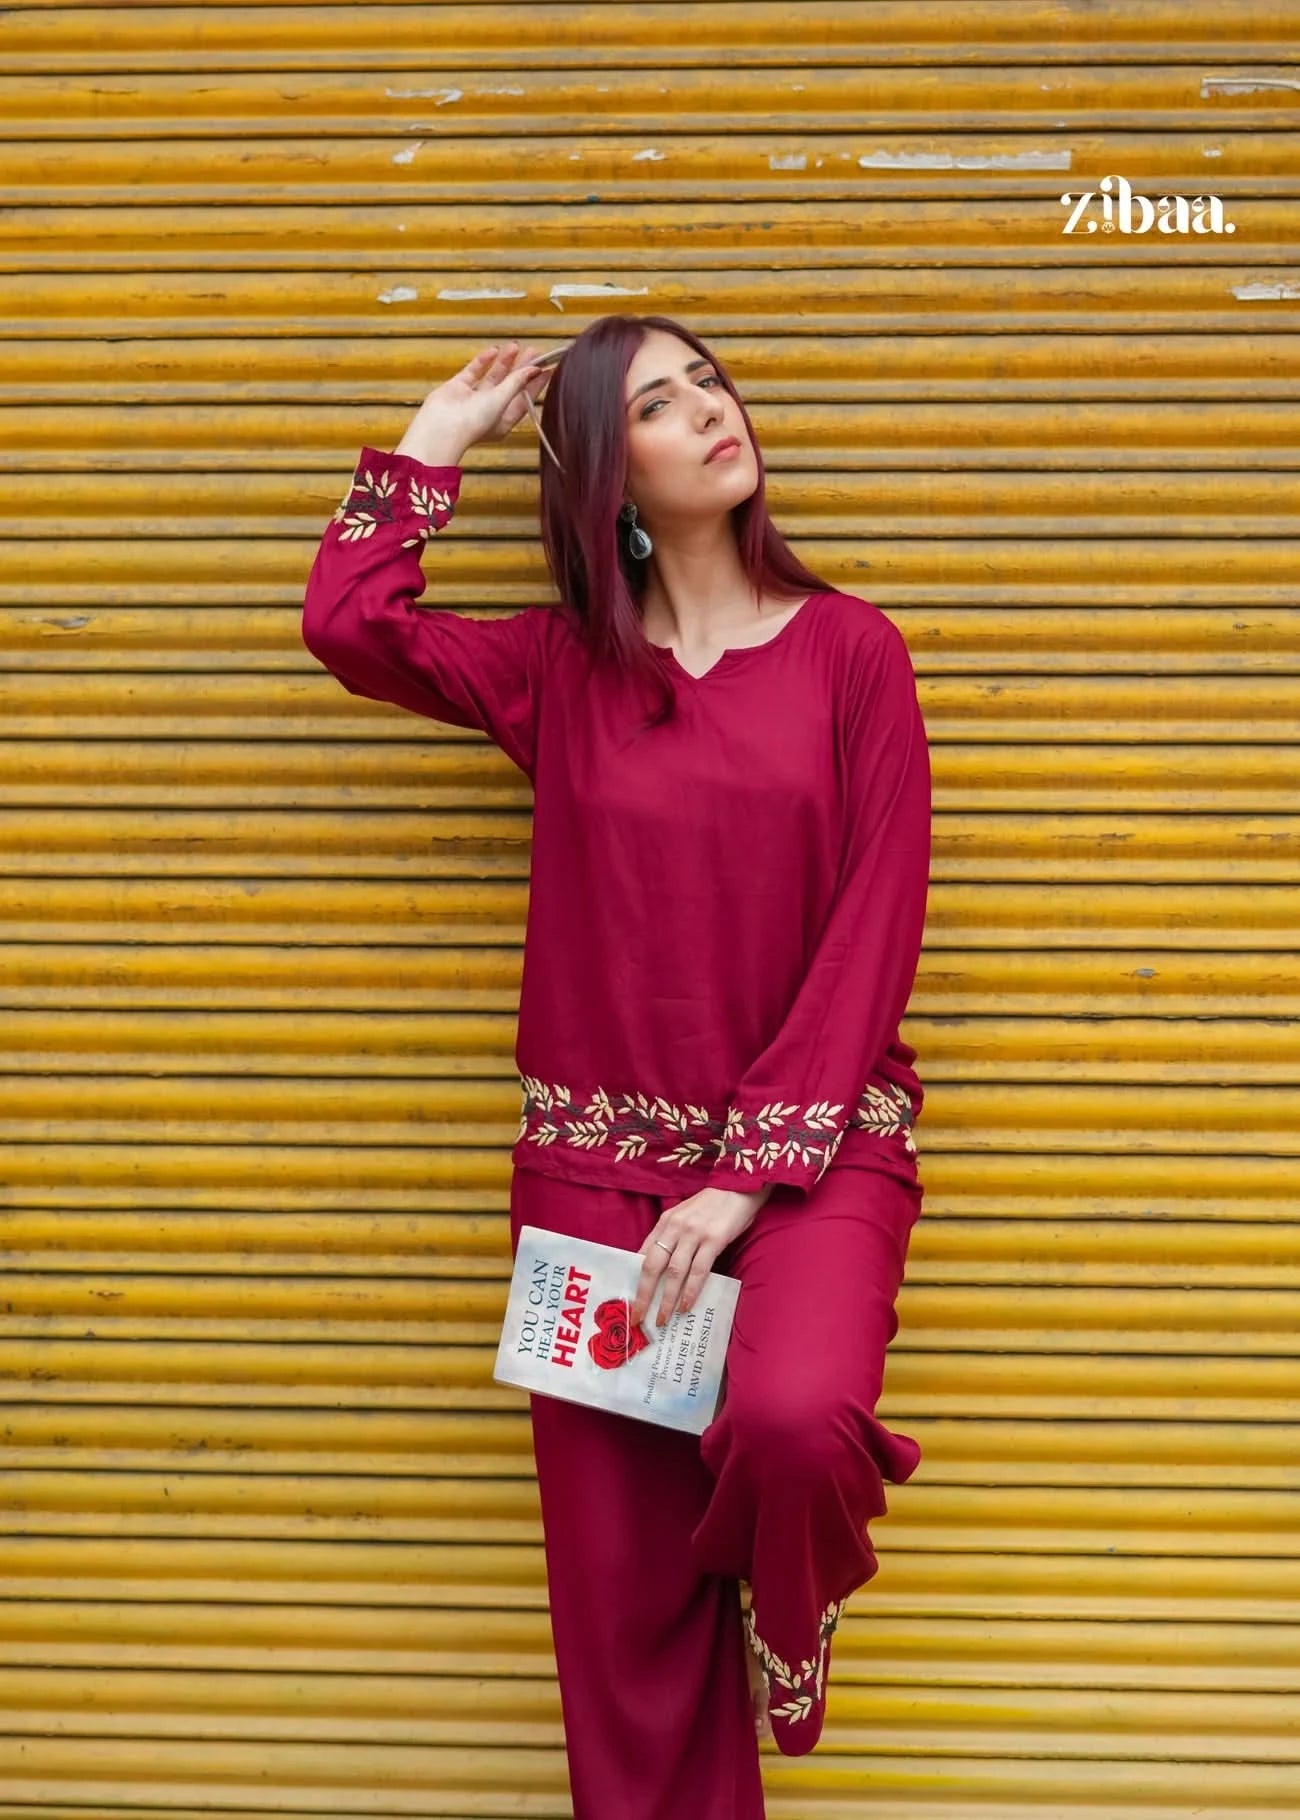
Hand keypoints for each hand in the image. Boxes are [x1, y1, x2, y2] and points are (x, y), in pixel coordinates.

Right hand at [394, 341, 551, 465]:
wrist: (442, 427)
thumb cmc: (474, 423)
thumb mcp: (502, 401)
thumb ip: (517, 383)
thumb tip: (534, 368)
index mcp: (503, 421)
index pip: (524, 399)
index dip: (535, 384)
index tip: (547, 369)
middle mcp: (489, 410)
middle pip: (510, 386)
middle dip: (521, 369)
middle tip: (534, 351)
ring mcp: (473, 398)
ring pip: (493, 377)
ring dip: (504, 362)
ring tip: (515, 346)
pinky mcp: (458, 388)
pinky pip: (474, 371)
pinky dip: (483, 361)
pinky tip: (493, 350)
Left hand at [628, 1185, 773, 1330]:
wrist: (738, 1187)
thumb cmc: (711, 1206)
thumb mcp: (684, 1216)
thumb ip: (670, 1237)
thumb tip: (657, 1268)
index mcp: (665, 1222)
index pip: (643, 1255)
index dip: (636, 1280)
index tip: (631, 1301)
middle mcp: (675, 1228)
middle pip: (652, 1266)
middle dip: (644, 1295)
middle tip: (637, 1318)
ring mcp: (694, 1234)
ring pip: (674, 1272)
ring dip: (666, 1299)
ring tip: (662, 1319)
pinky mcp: (714, 1240)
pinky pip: (698, 1271)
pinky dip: (690, 1291)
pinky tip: (686, 1306)